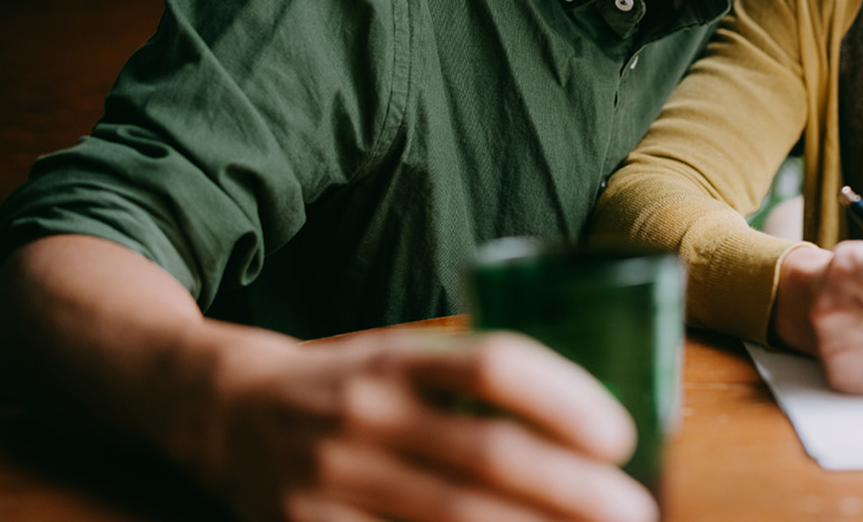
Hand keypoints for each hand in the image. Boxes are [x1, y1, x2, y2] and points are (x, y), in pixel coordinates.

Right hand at [204, 328, 657, 521]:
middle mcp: (363, 414)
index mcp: (396, 358)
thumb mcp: (402, 357)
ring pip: (450, 521)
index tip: (621, 437)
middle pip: (485, 455)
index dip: (565, 399)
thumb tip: (588, 426)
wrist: (226, 411)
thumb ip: (472, 382)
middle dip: (572, 490)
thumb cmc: (348, 384)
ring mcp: (330, 480)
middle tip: (636, 510)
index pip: (493, 366)